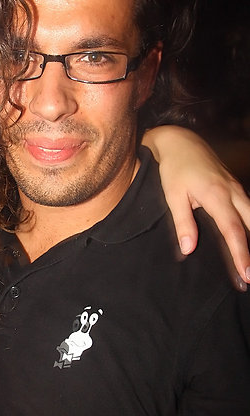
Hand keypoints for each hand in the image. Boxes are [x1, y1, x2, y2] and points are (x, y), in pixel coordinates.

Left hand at [143, 126, 249, 285]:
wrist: (180, 141)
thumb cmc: (174, 169)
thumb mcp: (173, 196)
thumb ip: (183, 223)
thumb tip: (188, 249)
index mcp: (216, 196)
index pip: (233, 230)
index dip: (241, 253)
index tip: (245, 273)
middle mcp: (233, 192)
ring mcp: (237, 188)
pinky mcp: (235, 188)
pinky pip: (249, 209)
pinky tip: (247, 240)